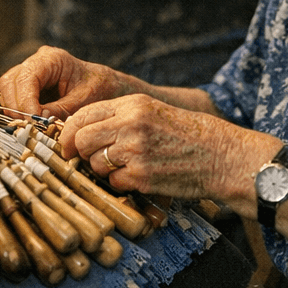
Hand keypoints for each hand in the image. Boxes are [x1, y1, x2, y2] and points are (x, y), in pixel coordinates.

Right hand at [0, 44, 130, 120]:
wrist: (108, 88)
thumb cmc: (100, 90)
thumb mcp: (84, 101)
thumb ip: (60, 110)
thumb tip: (38, 119)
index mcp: (52, 59)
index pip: (26, 78)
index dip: (25, 101)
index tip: (33, 121)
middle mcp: (37, 62)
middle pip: (10, 82)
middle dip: (16, 106)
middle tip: (28, 126)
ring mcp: (31, 73)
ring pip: (8, 90)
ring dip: (16, 110)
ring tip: (32, 127)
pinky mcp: (30, 86)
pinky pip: (14, 98)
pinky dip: (19, 111)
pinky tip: (32, 123)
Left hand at [59, 94, 252, 199]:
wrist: (222, 156)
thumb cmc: (186, 134)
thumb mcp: (151, 111)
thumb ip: (118, 116)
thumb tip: (79, 129)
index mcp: (131, 105)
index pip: (81, 115)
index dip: (66, 132)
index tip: (65, 144)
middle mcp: (130, 125)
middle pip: (81, 139)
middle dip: (79, 151)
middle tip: (88, 157)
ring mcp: (135, 152)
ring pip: (95, 163)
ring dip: (103, 169)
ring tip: (126, 165)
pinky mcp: (143, 176)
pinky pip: (114, 182)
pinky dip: (122, 183)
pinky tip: (140, 176)